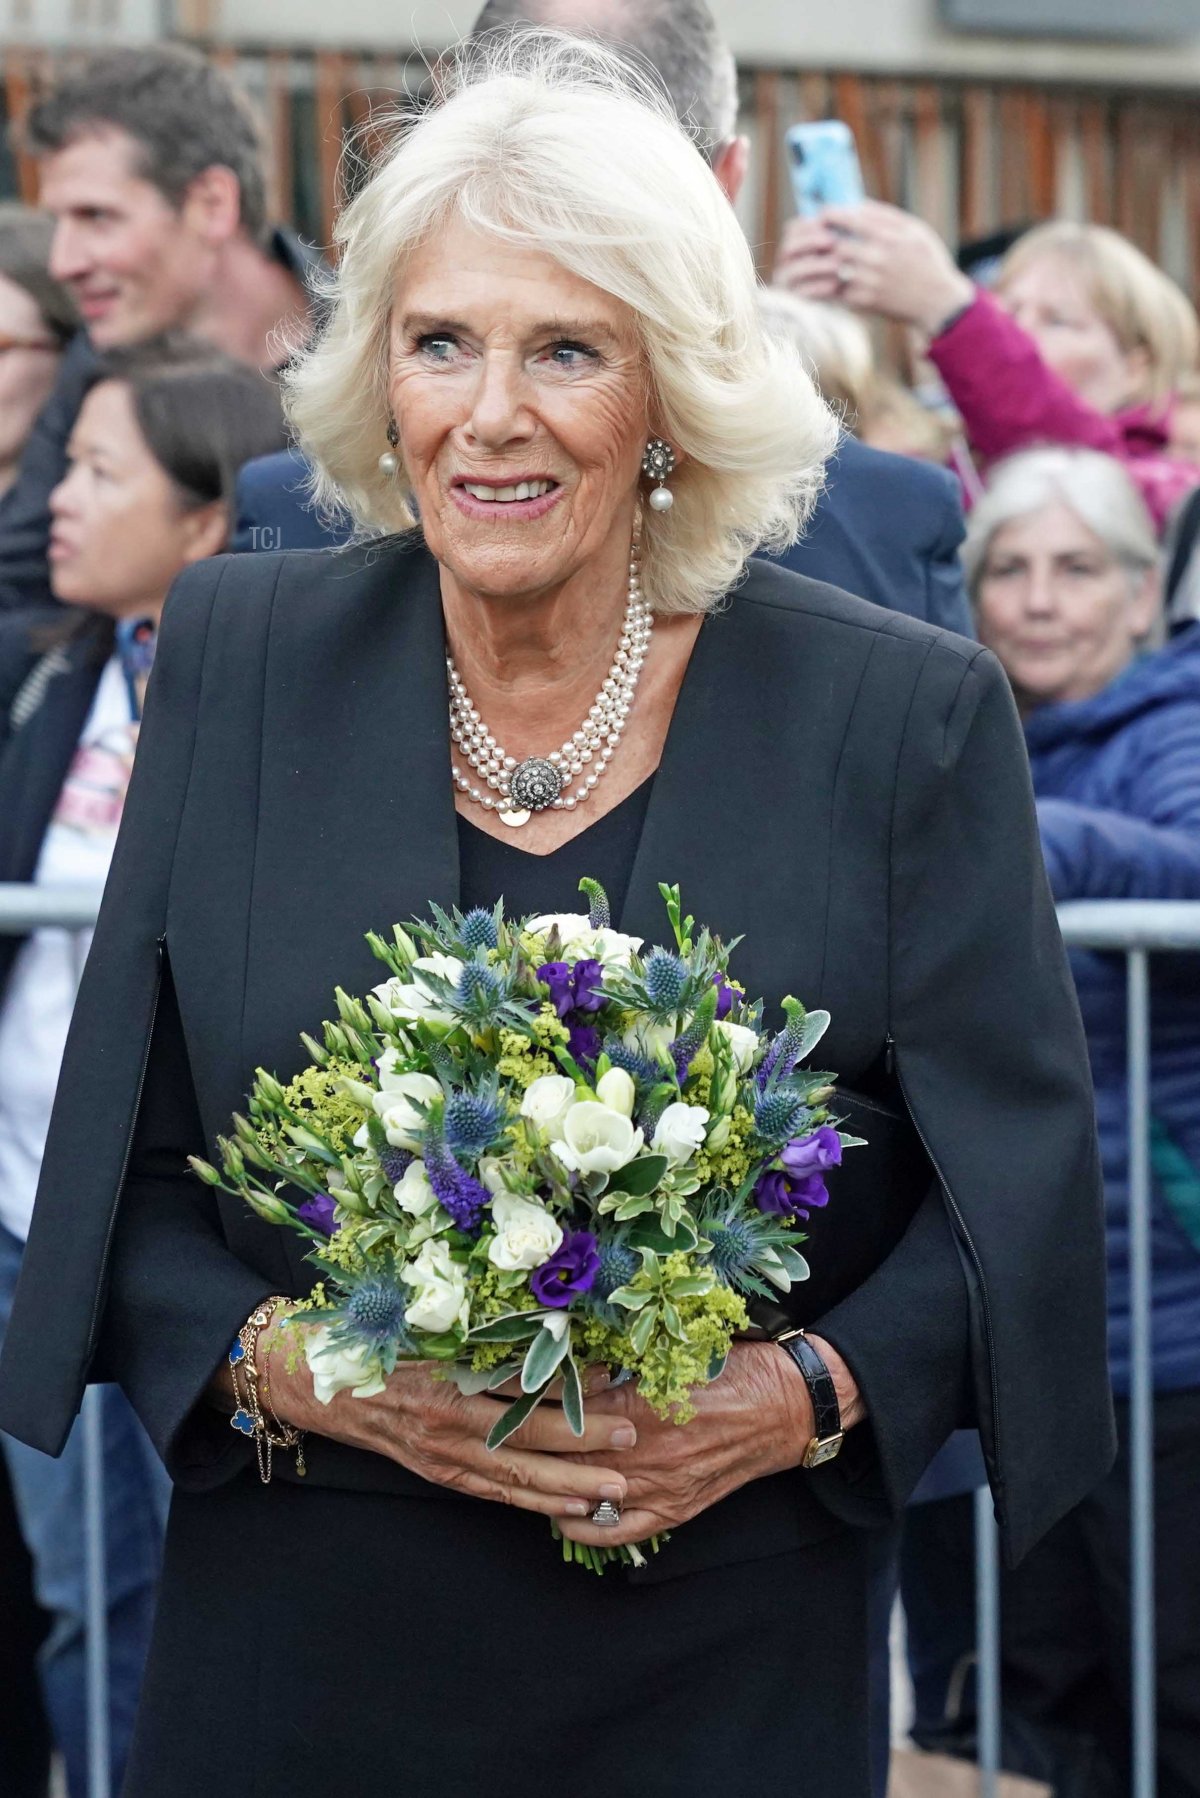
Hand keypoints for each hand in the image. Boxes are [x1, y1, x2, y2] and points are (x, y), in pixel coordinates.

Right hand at [256, 1326, 634, 1522]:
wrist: (315, 1380)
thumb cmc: (373, 1340)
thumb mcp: (424, 1323)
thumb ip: (479, 1328)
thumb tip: (549, 1320)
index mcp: (444, 1375)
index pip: (519, 1382)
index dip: (570, 1382)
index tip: (616, 1375)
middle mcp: (445, 1420)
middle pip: (525, 1436)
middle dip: (582, 1441)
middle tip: (630, 1438)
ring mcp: (441, 1453)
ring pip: (515, 1475)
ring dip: (568, 1485)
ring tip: (614, 1489)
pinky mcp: (438, 1473)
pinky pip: (494, 1492)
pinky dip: (534, 1502)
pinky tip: (571, 1508)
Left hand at [510, 1335, 863, 1549]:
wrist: (786, 1407)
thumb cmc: (733, 1366)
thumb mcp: (675, 1347)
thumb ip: (621, 1357)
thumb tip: (569, 1348)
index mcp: (641, 1404)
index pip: (565, 1405)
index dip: (527, 1395)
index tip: (496, 1383)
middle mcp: (643, 1452)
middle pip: (564, 1452)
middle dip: (523, 1439)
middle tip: (487, 1425)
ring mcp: (658, 1488)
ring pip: (580, 1493)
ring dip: (544, 1481)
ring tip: (513, 1464)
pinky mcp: (672, 1512)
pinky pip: (612, 1531)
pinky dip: (579, 1524)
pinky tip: (558, 1508)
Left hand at [774, 200, 974, 336]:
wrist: (938, 301)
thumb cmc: (927, 261)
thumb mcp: (914, 229)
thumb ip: (886, 216)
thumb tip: (856, 204)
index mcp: (889, 236)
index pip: (850, 220)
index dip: (830, 214)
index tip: (823, 214)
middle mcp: (877, 259)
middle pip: (836, 244)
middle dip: (821, 239)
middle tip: (814, 236)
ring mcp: (870, 282)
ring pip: (833, 269)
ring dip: (821, 262)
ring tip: (815, 256)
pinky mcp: (865, 302)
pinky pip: (837, 291)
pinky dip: (827, 284)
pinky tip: (822, 278)